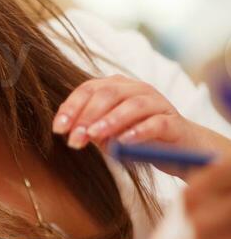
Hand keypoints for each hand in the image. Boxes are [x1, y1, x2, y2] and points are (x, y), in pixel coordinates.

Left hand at [52, 74, 203, 176]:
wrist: (180, 150)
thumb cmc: (139, 140)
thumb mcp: (110, 135)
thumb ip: (92, 131)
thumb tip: (71, 133)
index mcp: (119, 88)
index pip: (90, 89)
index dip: (72, 107)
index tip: (58, 128)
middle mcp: (138, 90)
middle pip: (109, 93)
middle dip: (88, 116)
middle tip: (74, 139)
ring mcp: (158, 104)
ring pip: (133, 104)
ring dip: (111, 120)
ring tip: (94, 136)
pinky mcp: (174, 123)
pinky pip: (157, 123)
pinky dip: (139, 132)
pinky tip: (124, 142)